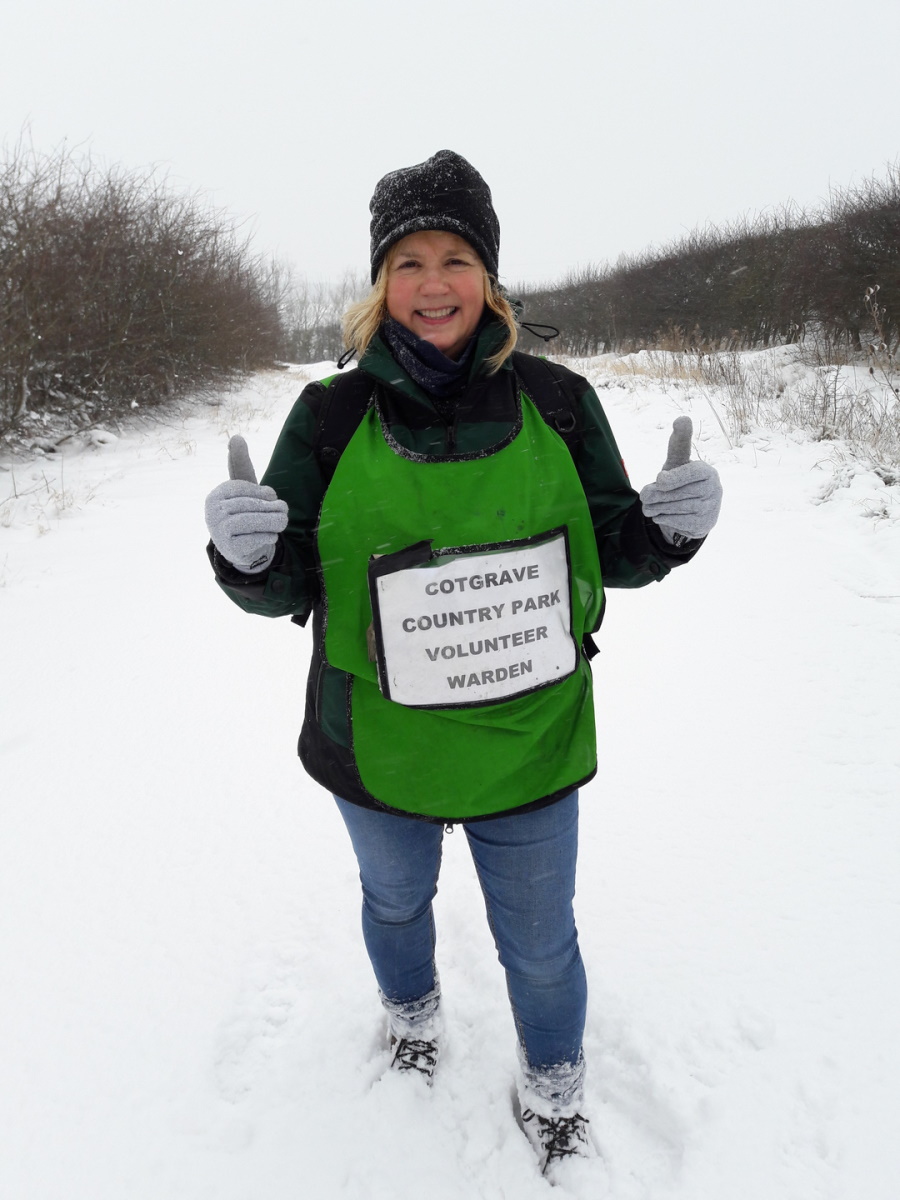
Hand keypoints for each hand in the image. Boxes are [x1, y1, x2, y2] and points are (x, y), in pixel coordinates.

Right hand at [204, 436, 288, 571]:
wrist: (242, 548)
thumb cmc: (244, 512)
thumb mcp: (245, 489)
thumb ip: (241, 464)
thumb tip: (236, 437)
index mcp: (215, 495)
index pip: (240, 488)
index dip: (260, 491)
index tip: (271, 495)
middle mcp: (212, 512)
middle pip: (247, 505)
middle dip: (270, 507)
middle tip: (285, 510)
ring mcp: (218, 532)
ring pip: (250, 522)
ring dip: (272, 521)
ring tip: (283, 521)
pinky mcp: (229, 549)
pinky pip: (252, 540)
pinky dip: (266, 537)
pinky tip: (271, 537)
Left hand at [639, 417, 721, 542]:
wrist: (693, 511)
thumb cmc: (682, 479)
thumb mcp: (678, 461)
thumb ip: (678, 443)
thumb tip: (683, 418)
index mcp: (707, 471)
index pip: (692, 473)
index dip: (674, 477)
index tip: (660, 479)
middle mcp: (714, 489)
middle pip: (677, 493)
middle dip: (656, 494)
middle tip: (643, 496)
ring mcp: (710, 508)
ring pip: (675, 508)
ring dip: (656, 507)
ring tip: (648, 505)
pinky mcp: (704, 525)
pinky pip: (676, 522)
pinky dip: (663, 518)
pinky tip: (659, 515)